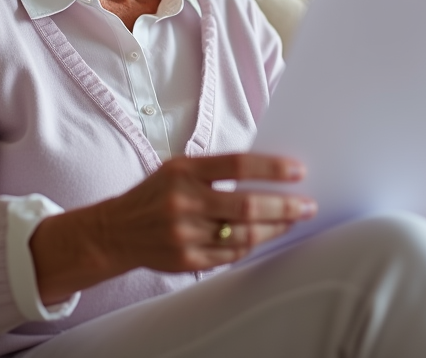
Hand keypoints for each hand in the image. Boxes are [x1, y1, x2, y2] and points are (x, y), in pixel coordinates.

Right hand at [97, 153, 316, 270]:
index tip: (298, 171)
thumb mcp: (179, 168)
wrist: (116, 230)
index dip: (272, 168)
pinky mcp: (187, 260)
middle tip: (308, 205)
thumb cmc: (156, 194)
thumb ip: (216, 170)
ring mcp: (185, 234)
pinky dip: (253, 245)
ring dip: (275, 228)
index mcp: (184, 171)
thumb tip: (267, 175)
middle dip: (285, 206)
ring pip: (244, 235)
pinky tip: (265, 236)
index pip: (237, 165)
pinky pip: (231, 255)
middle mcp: (184, 201)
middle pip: (247, 205)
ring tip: (293, 221)